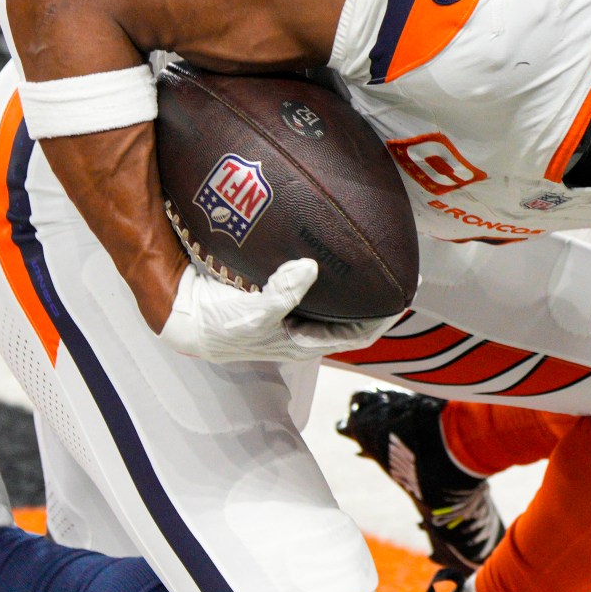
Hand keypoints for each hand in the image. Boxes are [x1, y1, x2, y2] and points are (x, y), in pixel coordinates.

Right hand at [155, 260, 394, 363]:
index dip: (384, 318)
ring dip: (351, 285)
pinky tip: (327, 248)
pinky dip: (323, 271)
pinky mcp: (276, 295)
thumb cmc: (220, 326)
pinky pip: (308, 283)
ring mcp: (290, 313)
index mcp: (305, 343)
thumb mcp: (252, 313)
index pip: (358, 335)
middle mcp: (303, 329)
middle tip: (397, 270)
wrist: (185, 316)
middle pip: (351, 316)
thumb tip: (310, 267)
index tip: (405, 295)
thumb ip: (283, 293)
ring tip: (369, 257)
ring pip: (332, 300)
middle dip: (375, 298)